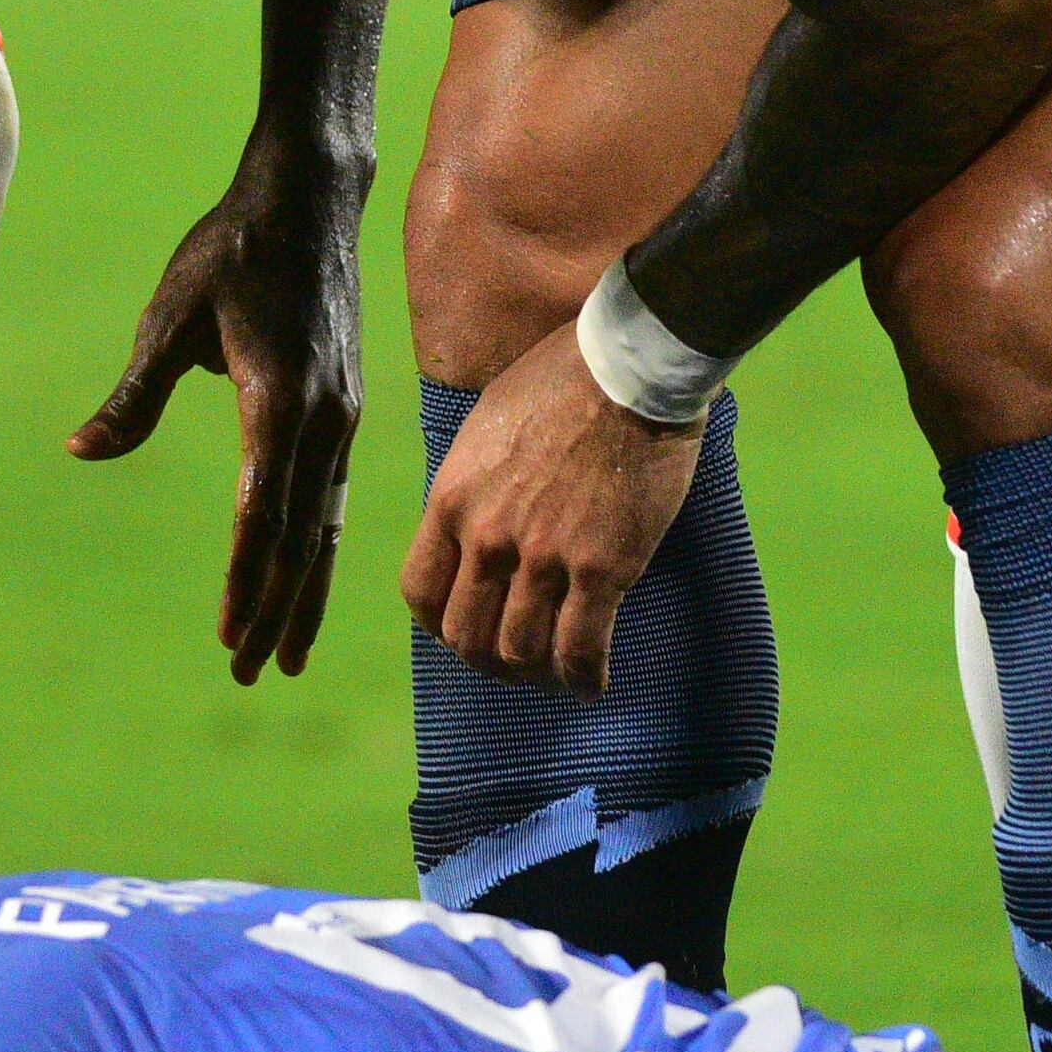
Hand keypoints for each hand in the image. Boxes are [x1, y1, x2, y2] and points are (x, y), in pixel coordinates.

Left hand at [73, 138, 370, 682]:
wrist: (313, 196)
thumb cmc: (232, 249)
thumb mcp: (170, 316)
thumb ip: (132, 394)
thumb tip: (78, 451)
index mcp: (279, 401)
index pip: (262, 515)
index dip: (246, 582)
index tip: (230, 637)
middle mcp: (324, 418)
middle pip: (302, 539)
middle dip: (276, 613)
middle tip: (250, 675)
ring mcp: (344, 415)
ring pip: (329, 525)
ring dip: (307, 594)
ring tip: (289, 655)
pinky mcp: (348, 406)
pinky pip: (338, 496)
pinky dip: (324, 548)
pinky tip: (311, 576)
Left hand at [399, 325, 703, 694]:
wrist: (630, 369)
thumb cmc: (562, 381)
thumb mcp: (487, 428)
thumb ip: (474, 486)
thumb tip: (476, 524)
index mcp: (452, 499)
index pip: (421, 593)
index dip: (439, 625)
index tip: (463, 629)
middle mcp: (488, 536)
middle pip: (465, 636)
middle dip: (486, 661)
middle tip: (513, 663)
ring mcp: (544, 556)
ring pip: (520, 652)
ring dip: (535, 674)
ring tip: (555, 673)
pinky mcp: (602, 568)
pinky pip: (580, 649)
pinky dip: (582, 678)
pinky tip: (592, 681)